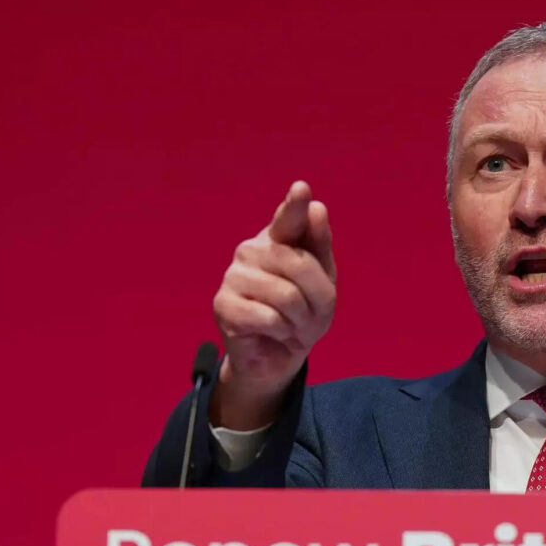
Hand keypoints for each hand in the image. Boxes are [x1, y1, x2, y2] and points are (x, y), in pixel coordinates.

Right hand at [210, 181, 335, 428]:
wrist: (279, 356)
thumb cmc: (303, 313)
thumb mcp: (322, 283)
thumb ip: (319, 247)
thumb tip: (317, 208)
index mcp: (279, 239)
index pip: (288, 219)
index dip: (294, 207)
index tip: (301, 189)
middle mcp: (252, 250)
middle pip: (298, 265)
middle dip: (317, 299)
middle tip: (312, 317)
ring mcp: (233, 275)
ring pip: (286, 295)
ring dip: (301, 321)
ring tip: (294, 328)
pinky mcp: (223, 305)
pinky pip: (268, 317)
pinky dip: (282, 332)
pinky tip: (276, 334)